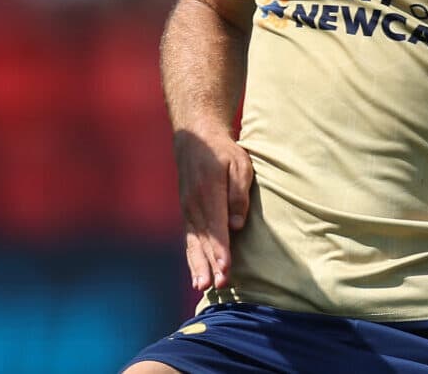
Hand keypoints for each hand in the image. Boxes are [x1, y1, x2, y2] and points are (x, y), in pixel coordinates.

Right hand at [174, 128, 253, 290]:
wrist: (196, 139)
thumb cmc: (223, 152)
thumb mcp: (239, 165)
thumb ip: (238, 194)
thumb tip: (236, 224)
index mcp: (209, 192)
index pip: (216, 226)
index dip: (221, 249)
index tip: (226, 268)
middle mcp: (194, 204)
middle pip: (204, 240)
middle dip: (210, 265)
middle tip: (217, 286)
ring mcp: (188, 210)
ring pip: (194, 243)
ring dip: (199, 266)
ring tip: (202, 287)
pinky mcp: (187, 214)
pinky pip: (190, 240)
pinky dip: (192, 259)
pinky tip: (197, 276)